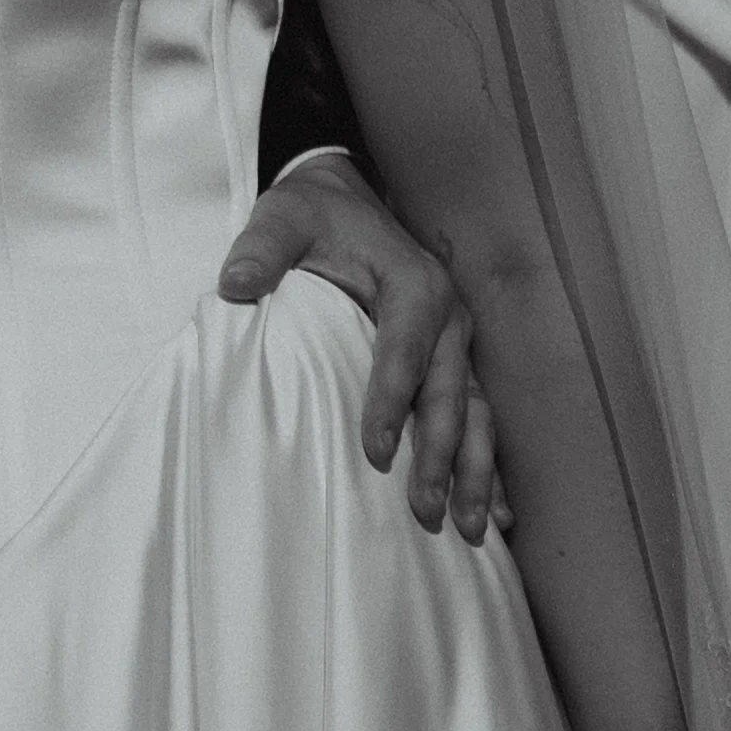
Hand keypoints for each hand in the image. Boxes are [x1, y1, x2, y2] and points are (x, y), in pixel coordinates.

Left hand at [218, 152, 512, 544]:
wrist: (346, 201)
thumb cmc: (314, 217)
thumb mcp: (282, 219)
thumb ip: (261, 249)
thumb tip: (234, 283)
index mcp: (413, 283)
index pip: (405, 349)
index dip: (391, 402)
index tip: (376, 453)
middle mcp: (449, 317)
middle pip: (449, 395)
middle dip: (442, 457)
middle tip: (425, 510)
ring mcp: (458, 345)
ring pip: (476, 416)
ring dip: (476, 474)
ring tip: (473, 528)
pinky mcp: (456, 365)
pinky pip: (478, 421)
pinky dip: (487, 468)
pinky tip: (497, 515)